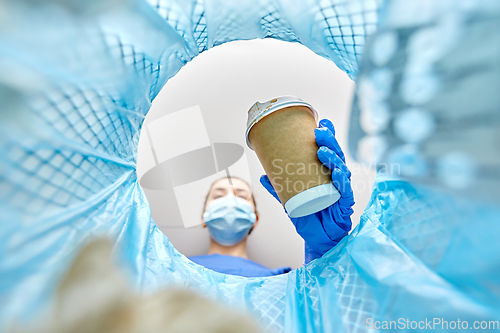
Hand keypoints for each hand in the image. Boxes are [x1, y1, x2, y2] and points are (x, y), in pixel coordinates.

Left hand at [260, 119, 353, 263]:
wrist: (318, 239)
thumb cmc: (309, 217)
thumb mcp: (289, 200)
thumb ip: (278, 188)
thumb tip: (263, 175)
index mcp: (324, 174)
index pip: (327, 151)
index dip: (326, 137)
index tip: (320, 122)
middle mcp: (335, 178)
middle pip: (335, 155)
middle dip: (329, 141)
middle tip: (319, 131)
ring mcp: (341, 189)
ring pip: (341, 168)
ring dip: (333, 157)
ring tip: (322, 149)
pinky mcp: (345, 203)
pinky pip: (345, 189)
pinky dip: (342, 179)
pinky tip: (338, 171)